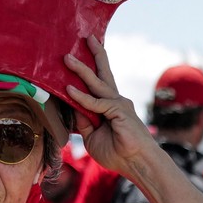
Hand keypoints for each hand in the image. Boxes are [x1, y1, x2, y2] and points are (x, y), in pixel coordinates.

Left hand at [63, 35, 155, 173]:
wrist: (136, 163)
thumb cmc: (117, 153)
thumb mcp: (91, 136)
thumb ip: (83, 120)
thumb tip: (71, 104)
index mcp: (110, 106)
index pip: (98, 84)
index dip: (89, 70)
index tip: (80, 55)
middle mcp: (115, 100)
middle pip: (102, 74)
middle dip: (94, 55)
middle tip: (86, 38)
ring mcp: (118, 103)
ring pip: (97, 83)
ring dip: (81, 69)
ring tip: (67, 58)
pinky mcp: (118, 110)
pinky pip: (96, 103)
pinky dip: (82, 97)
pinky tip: (69, 90)